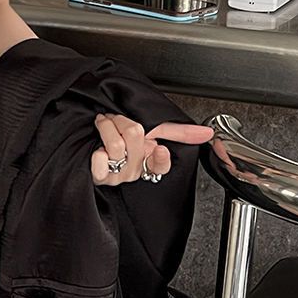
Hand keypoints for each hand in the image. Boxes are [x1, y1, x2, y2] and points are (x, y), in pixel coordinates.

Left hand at [90, 113, 213, 186]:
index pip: (161, 166)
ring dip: (106, 127)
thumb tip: (208, 133)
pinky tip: (95, 148)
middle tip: (114, 122)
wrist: (88, 138)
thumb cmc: (118, 135)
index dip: (160, 157)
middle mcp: (134, 170)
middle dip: (122, 121)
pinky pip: (102, 160)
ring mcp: (116, 175)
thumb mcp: (152, 128)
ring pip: (117, 145)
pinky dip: (96, 148)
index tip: (158, 147)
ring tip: (103, 127)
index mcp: (148, 161)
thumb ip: (181, 131)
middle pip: (136, 137)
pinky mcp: (98, 177)